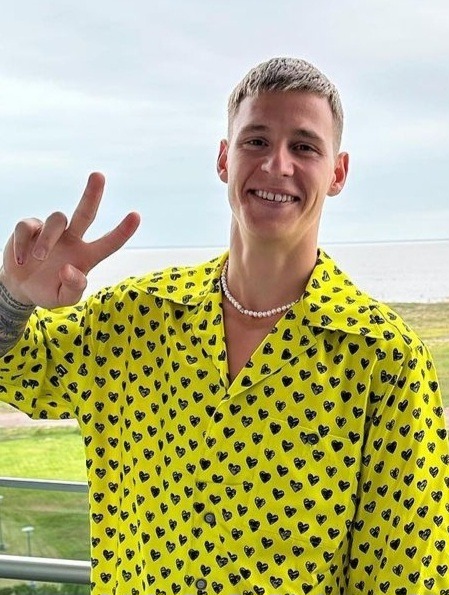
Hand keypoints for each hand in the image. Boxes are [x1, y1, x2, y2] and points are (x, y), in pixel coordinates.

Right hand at [1, 172, 140, 307]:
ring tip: (37, 259)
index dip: (123, 230)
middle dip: (92, 194)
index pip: (109, 242)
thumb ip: (73, 289)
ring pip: (56, 220)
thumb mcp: (63, 300)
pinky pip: (29, 227)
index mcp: (86, 256)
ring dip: (47, 240)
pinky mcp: (31, 228)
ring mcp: (52, 231)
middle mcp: (73, 239)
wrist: (20, 288)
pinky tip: (21, 260)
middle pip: (86, 212)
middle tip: (99, 175)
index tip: (136, 215)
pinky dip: (24, 244)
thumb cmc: (49, 291)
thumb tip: (70, 269)